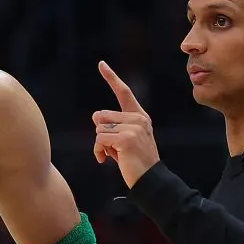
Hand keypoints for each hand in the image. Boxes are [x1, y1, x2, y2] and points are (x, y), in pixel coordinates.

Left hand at [93, 60, 159, 187]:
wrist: (148, 180)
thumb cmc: (134, 162)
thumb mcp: (122, 140)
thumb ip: (110, 126)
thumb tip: (95, 115)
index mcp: (140, 116)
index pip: (123, 92)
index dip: (111, 78)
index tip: (101, 64)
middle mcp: (138, 118)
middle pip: (102, 116)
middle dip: (102, 134)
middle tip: (114, 150)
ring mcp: (133, 127)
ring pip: (99, 129)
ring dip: (101, 145)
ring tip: (114, 155)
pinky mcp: (126, 138)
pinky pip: (99, 139)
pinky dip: (99, 151)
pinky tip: (107, 160)